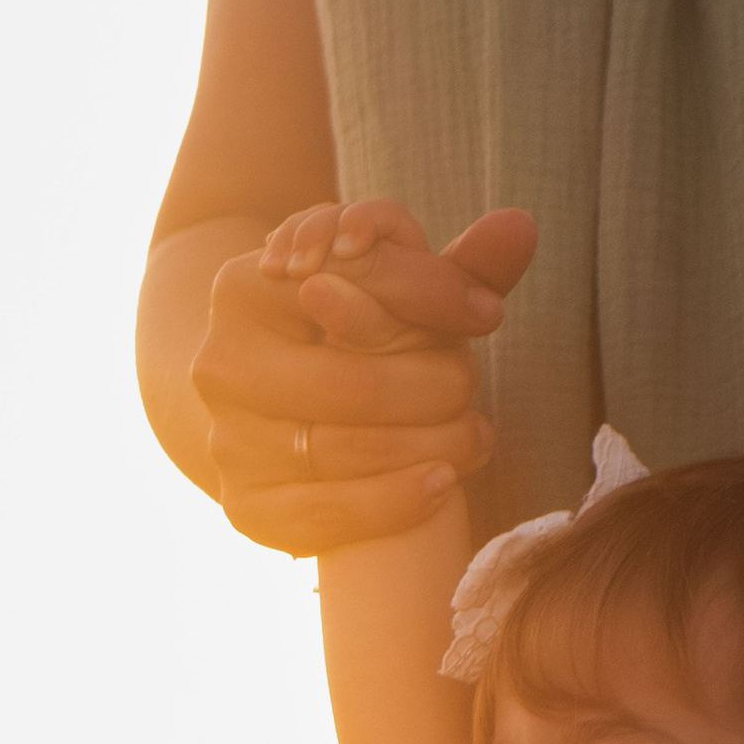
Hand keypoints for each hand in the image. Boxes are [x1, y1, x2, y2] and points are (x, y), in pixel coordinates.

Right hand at [193, 197, 537, 555]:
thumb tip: (522, 227)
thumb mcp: (385, 292)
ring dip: (424, 448)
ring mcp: (227, 442)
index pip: (345, 286)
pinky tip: (441, 485)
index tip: (489, 314)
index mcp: (244, 289)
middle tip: (473, 388)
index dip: (427, 296)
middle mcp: (221, 364)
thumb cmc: (343, 336)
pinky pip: (324, 516)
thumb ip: (451, 268)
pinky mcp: (244, 508)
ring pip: (340, 451)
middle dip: (429, 387)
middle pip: (346, 383)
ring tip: (475, 437)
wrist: (269, 410)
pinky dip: (391, 503)